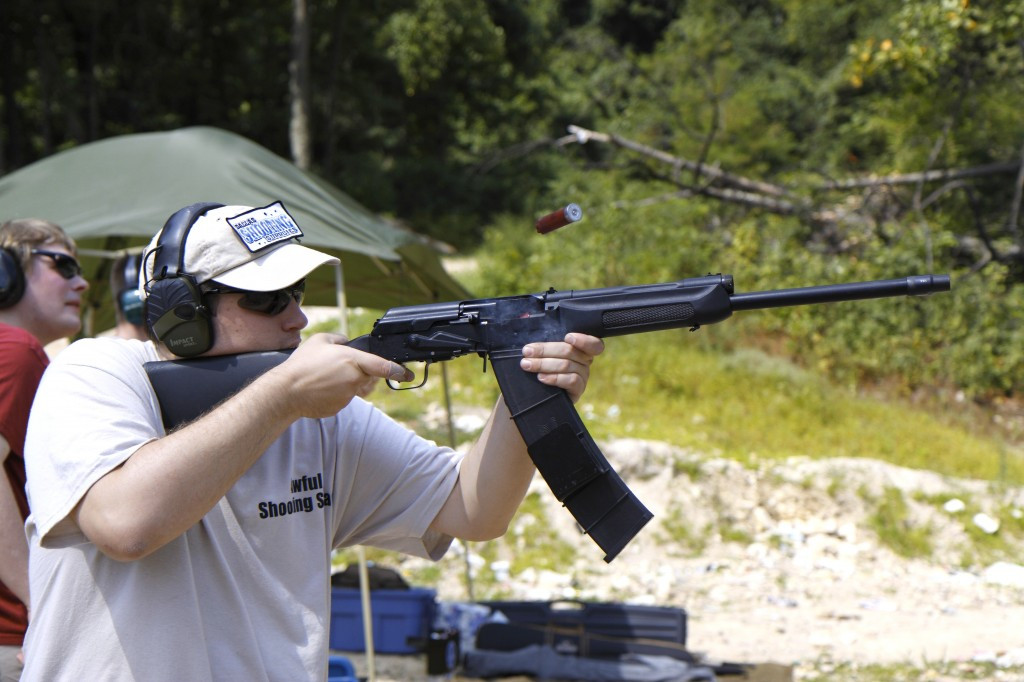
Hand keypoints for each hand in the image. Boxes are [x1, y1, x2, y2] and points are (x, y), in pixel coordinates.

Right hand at [267, 333, 412, 418]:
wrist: (286, 391)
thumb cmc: (302, 364)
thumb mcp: (320, 340)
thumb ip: (339, 339)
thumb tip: (347, 343)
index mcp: (353, 360)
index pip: (384, 366)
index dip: (399, 370)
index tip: (407, 374)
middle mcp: (354, 379)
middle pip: (370, 377)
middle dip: (363, 372)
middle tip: (343, 367)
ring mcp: (348, 395)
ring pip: (357, 388)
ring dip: (348, 382)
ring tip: (326, 377)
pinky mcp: (339, 407)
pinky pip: (344, 398)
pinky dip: (337, 393)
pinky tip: (321, 388)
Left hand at [519, 333, 604, 402]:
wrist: (536, 392)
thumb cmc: (541, 367)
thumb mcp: (541, 350)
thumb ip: (538, 334)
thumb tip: (525, 317)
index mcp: (580, 348)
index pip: (592, 342)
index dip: (583, 339)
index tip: (567, 337)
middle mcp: (585, 361)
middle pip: (569, 351)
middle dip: (544, 350)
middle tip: (527, 352)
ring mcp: (583, 376)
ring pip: (566, 365)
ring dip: (543, 364)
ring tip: (528, 365)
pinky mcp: (578, 389)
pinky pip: (570, 380)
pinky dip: (554, 378)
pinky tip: (541, 378)